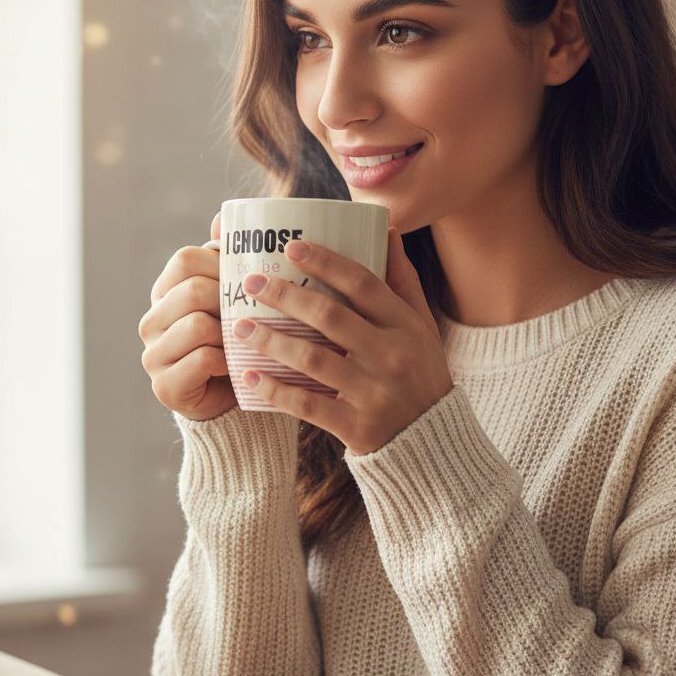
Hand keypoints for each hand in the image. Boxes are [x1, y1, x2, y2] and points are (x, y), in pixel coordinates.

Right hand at [138, 210, 237, 421]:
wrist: (234, 399)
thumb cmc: (237, 340)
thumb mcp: (234, 297)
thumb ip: (227, 259)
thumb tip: (222, 219)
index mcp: (166, 292)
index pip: (185, 259)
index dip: (220, 263)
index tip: (247, 278)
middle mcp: (152, 320)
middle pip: (192, 290)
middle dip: (228, 299)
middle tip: (253, 312)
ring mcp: (153, 354)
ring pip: (197, 324)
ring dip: (230, 333)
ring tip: (246, 341)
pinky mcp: (165, 386)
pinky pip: (201, 360)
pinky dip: (225, 361)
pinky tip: (234, 366)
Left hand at [232, 227, 453, 455]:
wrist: (434, 445)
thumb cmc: (420, 374)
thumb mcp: (421, 327)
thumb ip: (402, 281)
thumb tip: (387, 230)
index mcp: (404, 325)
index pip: (363, 284)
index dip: (326, 262)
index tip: (291, 247)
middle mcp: (390, 355)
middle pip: (330, 316)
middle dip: (286, 295)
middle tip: (251, 282)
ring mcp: (374, 392)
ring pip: (313, 359)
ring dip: (272, 340)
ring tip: (241, 327)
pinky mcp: (357, 427)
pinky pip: (308, 405)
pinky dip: (276, 391)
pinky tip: (250, 376)